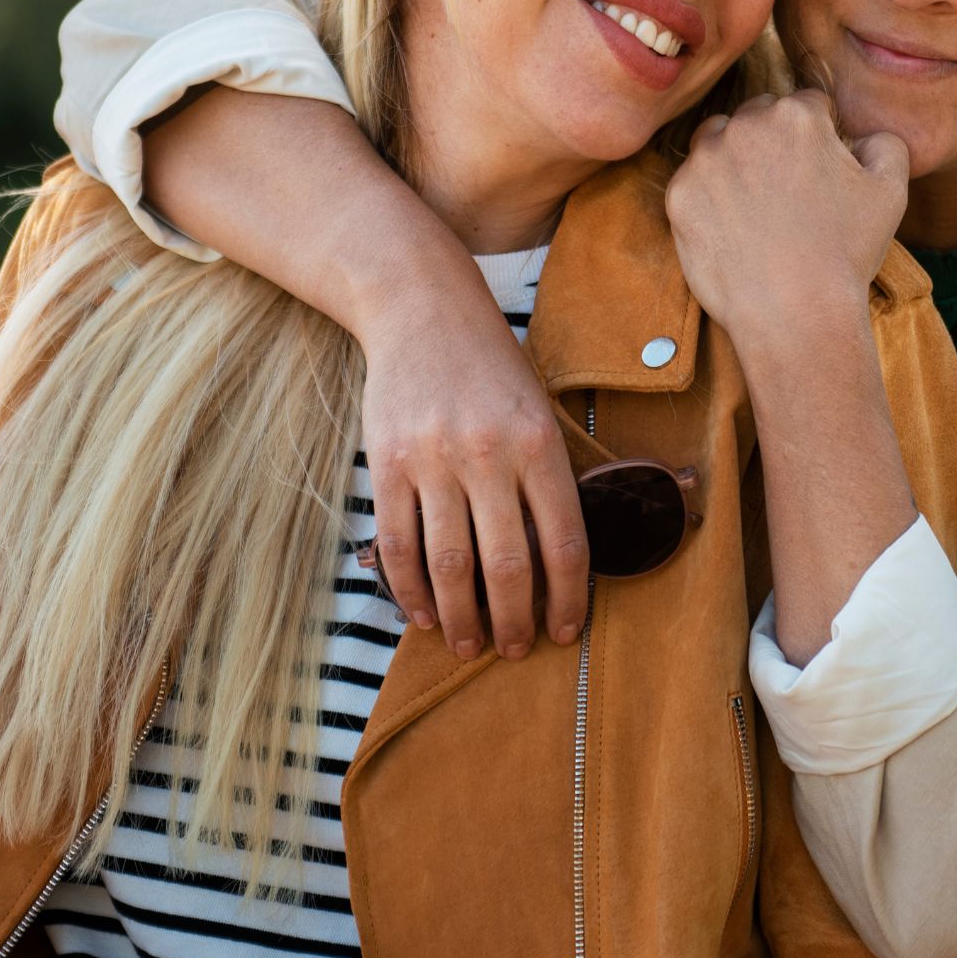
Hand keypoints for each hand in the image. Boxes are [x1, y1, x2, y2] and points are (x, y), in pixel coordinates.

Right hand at [144, 87, 588, 662]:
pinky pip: (399, 543)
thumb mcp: (540, 410)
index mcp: (540, 443)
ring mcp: (433, 460)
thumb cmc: (492, 367)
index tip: (568, 630)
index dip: (569, 597)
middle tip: (516, 649)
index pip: (564, 541)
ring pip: (449, 564)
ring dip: (462, 616)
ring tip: (470, 644)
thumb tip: (565, 560)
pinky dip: (411, 588)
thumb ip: (551, 478)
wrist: (421, 308)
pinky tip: (424, 612)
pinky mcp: (387, 463)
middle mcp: (489, 454)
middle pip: (506, 564)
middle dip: (514, 620)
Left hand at [666, 90, 908, 344]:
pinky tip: (733, 228)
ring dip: (735, 159)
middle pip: (760, 116)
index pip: (808, 105)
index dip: (819, 137)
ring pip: (719, 140)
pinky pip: (692, 181)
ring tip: (757, 205)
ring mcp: (705, 160)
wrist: (795, 315)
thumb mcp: (891, 191)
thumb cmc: (846, 254)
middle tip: (788, 193)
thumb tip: (864, 136)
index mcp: (798, 116)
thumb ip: (885, 144)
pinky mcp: (678, 195)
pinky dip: (709, 197)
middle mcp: (746, 126)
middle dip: (773, 142)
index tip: (818, 172)